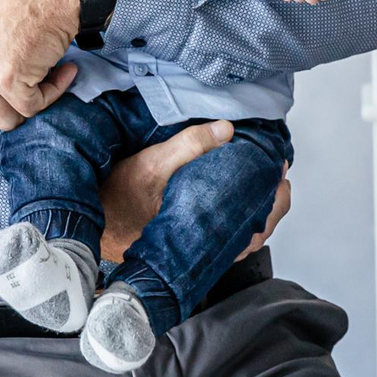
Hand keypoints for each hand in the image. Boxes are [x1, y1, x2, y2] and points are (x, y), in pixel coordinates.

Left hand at [0, 0, 82, 134]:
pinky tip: (62, 69)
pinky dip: (54, 92)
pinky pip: (34, 106)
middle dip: (6, 116)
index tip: (11, 91)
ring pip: (8, 120)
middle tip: (27, 95)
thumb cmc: (23, 3)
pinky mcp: (8, 78)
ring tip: (45, 74)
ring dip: (31, 102)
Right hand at [99, 120, 288, 261]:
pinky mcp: (192, 245)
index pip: (262, 216)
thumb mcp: (151, 164)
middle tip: (277, 171)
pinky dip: (239, 217)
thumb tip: (227, 129)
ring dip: (257, 208)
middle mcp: (211, 242)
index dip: (276, 191)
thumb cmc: (120, 199)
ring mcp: (203, 247)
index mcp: (209, 226)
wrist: (96, 228)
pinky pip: (227, 236)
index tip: (280, 165)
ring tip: (263, 182)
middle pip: (260, 226)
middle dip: (271, 197)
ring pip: (246, 232)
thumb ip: (188, 146)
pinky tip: (237, 199)